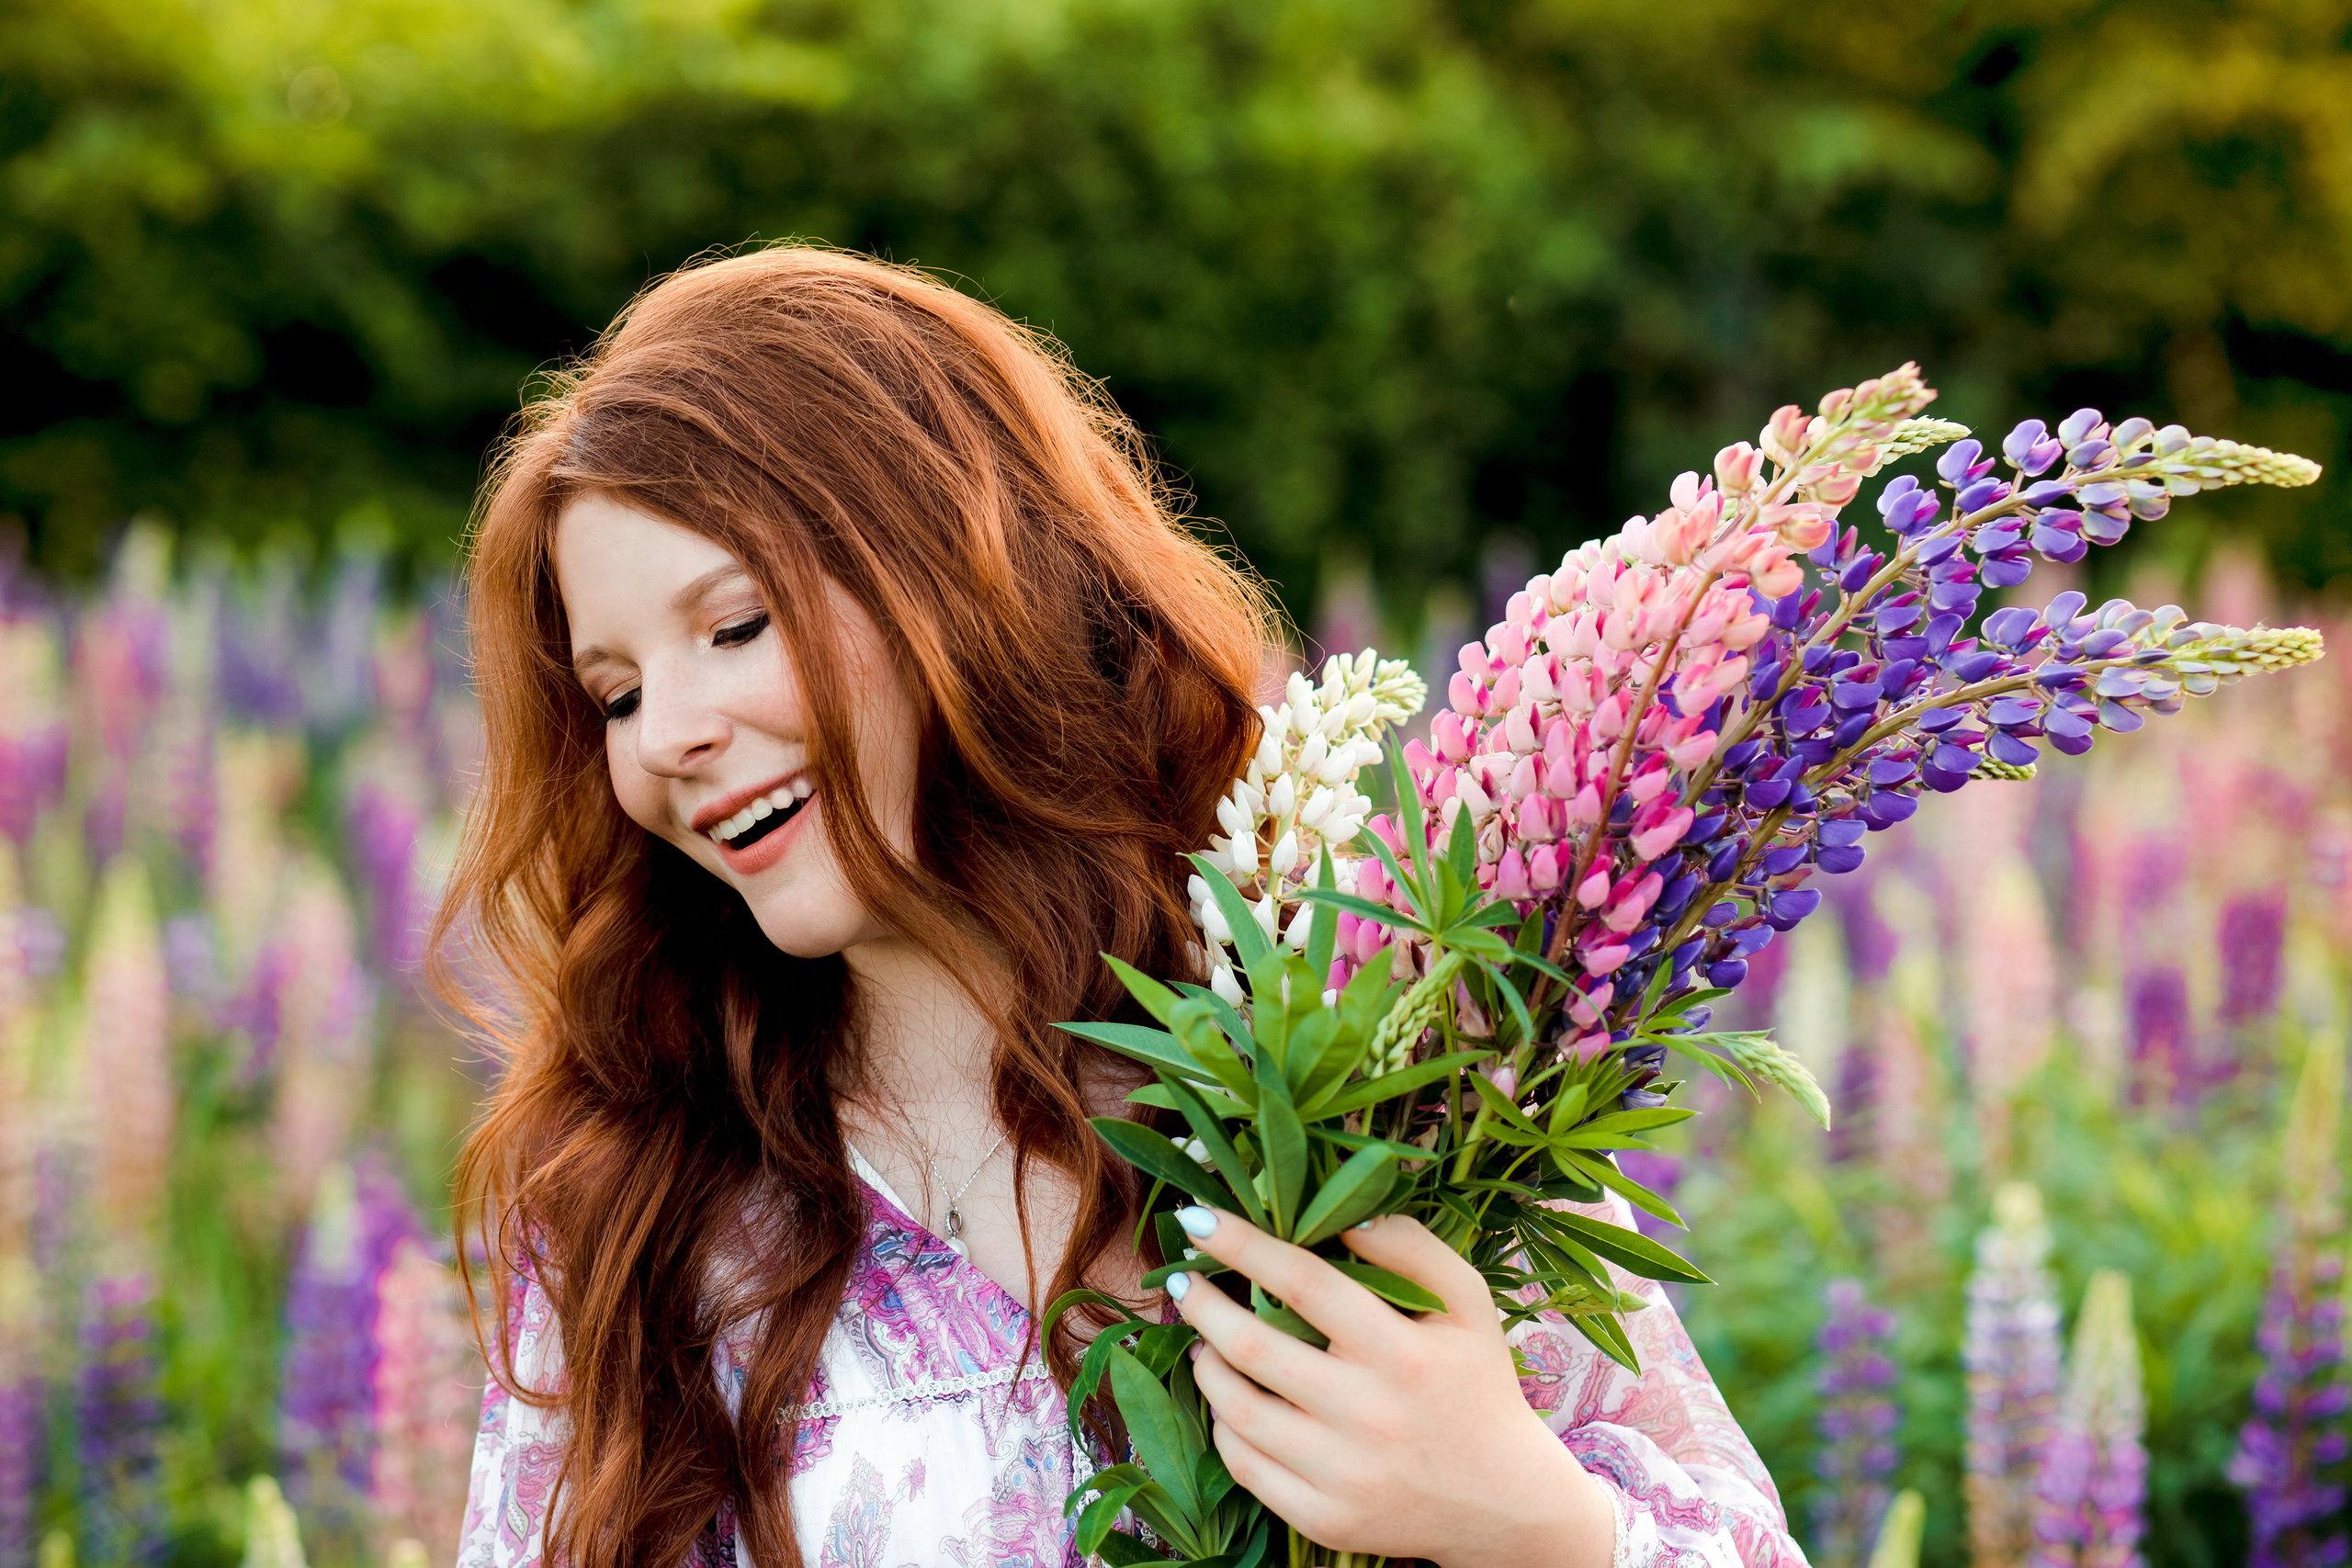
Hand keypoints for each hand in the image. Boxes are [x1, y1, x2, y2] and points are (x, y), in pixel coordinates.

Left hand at [1165, 1207, 1615, 1567]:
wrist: (1503, 1499)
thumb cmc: (1476, 1382)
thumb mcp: (1468, 1303)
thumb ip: (1412, 1248)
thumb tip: (1344, 1218)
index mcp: (1403, 1353)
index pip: (1303, 1281)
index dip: (1242, 1244)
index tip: (1197, 1218)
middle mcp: (1368, 1415)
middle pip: (1251, 1345)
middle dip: (1202, 1303)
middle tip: (1184, 1280)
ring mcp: (1343, 1474)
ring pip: (1236, 1409)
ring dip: (1204, 1362)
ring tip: (1202, 1339)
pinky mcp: (1324, 1519)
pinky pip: (1244, 1466)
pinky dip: (1224, 1426)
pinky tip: (1228, 1401)